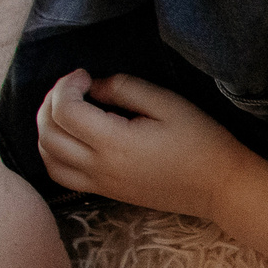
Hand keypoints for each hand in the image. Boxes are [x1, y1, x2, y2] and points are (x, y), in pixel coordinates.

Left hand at [34, 71, 255, 218]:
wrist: (221, 188)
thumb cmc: (202, 142)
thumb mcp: (168, 104)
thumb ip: (125, 89)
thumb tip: (95, 87)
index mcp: (115, 143)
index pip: (65, 110)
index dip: (66, 85)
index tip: (84, 75)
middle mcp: (100, 167)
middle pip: (49, 133)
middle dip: (50, 103)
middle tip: (71, 88)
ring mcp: (101, 183)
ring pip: (48, 156)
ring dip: (46, 129)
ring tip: (64, 111)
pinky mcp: (106, 192)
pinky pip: (61, 175)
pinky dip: (53, 153)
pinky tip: (68, 138)